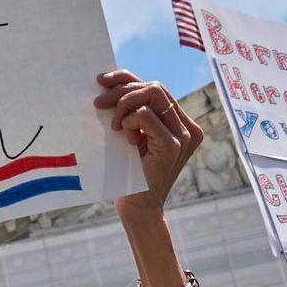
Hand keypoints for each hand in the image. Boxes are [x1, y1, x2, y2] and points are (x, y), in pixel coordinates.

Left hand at [94, 70, 202, 215]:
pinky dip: (129, 120)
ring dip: (125, 104)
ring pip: (153, 93)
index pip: (155, 87)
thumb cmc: (129, 172)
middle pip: (155, 86)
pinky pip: (146, 114)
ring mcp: (184, 136)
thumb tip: (108, 81)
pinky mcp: (174, 145)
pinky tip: (125, 138)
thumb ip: (131, 111)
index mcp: (180, 123)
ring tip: (114, 126)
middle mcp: (188, 127)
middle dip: (121, 90)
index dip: (127, 78)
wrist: (138, 208)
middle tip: (98, 104)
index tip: (101, 82)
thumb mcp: (131, 135)